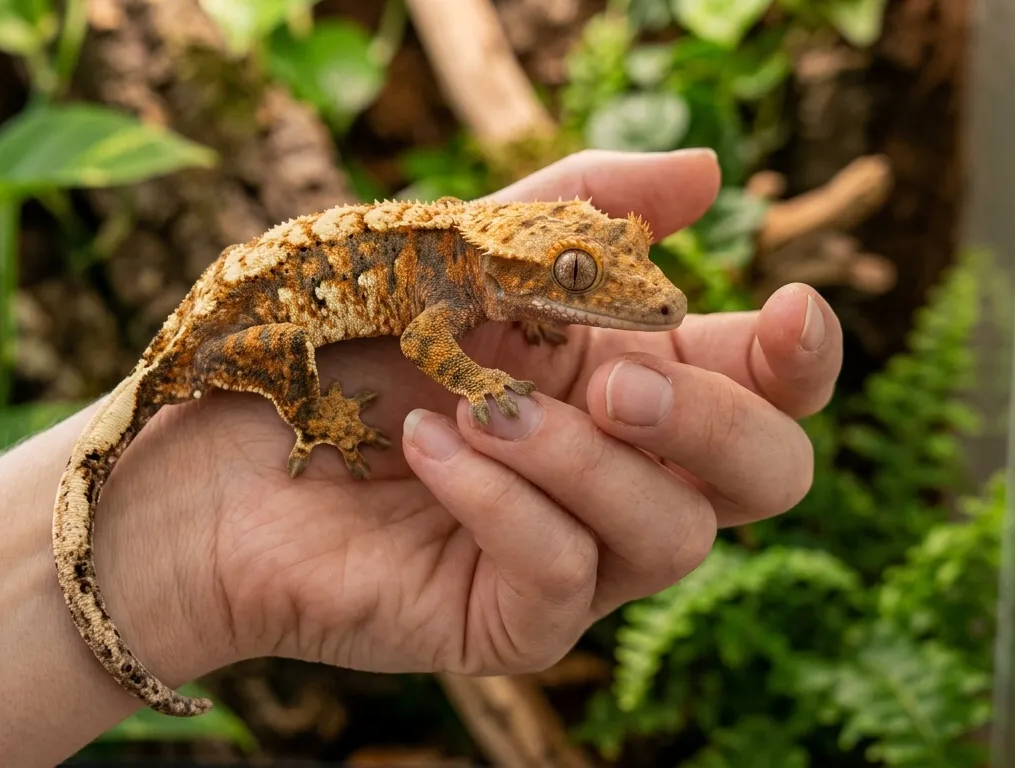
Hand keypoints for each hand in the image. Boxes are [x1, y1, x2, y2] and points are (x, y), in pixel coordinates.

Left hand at [100, 148, 842, 687]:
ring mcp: (570, 555)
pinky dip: (501, 503)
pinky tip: (424, 448)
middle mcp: (617, 471)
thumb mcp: (456, 247)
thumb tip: (709, 170)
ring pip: (672, 534)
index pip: (768, 385)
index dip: (805, 357)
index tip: (786, 307)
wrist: (209, 454)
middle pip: (766, 477)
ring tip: (471, 406)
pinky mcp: (508, 621)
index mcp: (624, 378)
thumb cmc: (331, 341)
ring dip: (578, 457)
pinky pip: (561, 576)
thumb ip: (578, 210)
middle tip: (615, 380)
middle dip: (712, 421)